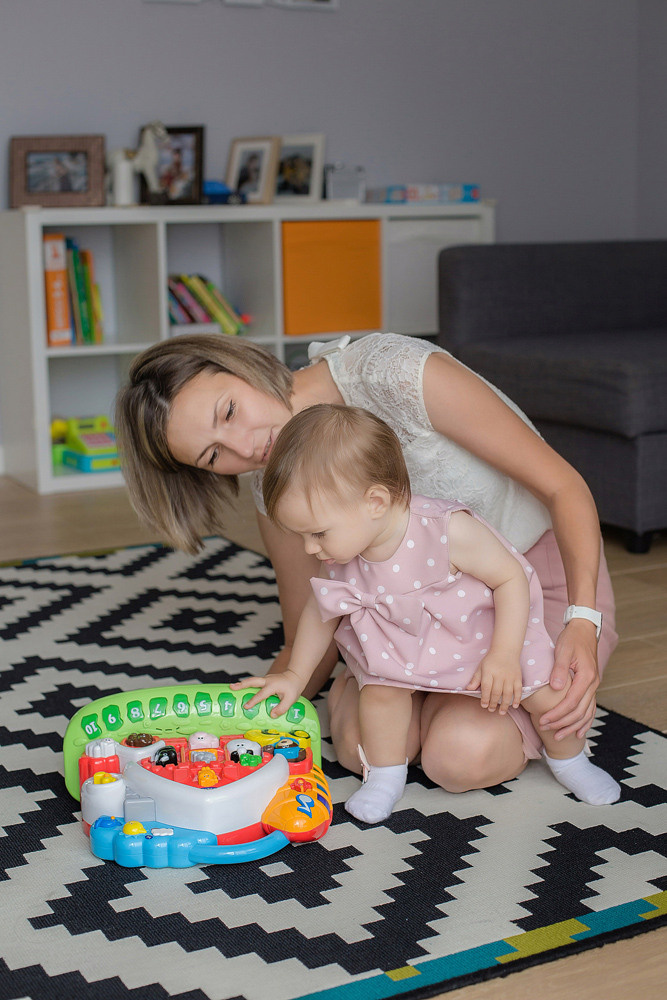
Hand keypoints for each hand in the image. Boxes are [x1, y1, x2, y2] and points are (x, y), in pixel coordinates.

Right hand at [231, 670, 302, 717]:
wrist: (296, 676)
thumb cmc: (293, 687)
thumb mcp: (291, 699)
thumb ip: (282, 708)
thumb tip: (271, 715)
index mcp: (272, 685)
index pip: (261, 694)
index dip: (253, 701)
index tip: (246, 707)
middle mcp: (267, 680)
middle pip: (252, 681)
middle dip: (241, 684)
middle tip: (231, 687)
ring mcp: (265, 679)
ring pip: (252, 680)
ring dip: (242, 683)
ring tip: (232, 687)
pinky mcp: (265, 680)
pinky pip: (255, 682)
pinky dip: (248, 685)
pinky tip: (242, 689)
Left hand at [466, 654, 522, 713]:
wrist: (506, 650)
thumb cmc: (491, 660)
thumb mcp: (481, 667)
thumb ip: (476, 678)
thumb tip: (468, 689)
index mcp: (489, 671)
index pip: (486, 687)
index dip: (484, 698)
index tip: (483, 705)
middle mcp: (500, 675)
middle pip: (496, 692)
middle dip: (493, 703)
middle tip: (491, 710)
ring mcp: (510, 677)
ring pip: (507, 693)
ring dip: (504, 704)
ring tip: (501, 712)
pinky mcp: (518, 678)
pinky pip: (518, 690)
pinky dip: (517, 699)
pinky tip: (514, 706)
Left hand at [539, 619, 599, 739]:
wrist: (584, 630)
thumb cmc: (571, 639)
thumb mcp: (563, 650)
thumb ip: (560, 669)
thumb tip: (556, 687)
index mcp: (586, 676)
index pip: (571, 702)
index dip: (557, 714)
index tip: (543, 720)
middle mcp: (593, 684)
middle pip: (579, 711)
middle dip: (562, 723)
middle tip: (545, 728)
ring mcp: (594, 686)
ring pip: (586, 713)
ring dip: (572, 726)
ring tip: (559, 736)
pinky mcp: (591, 686)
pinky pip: (590, 708)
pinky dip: (585, 721)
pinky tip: (579, 732)